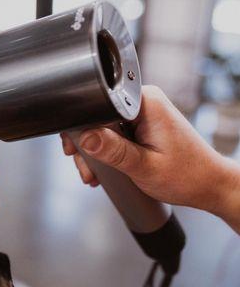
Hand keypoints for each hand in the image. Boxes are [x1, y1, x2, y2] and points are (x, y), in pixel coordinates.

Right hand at [60, 85, 239, 227]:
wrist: (210, 186)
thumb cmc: (188, 177)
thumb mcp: (145, 167)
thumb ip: (113, 151)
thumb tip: (84, 136)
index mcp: (145, 102)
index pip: (98, 105)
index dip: (82, 128)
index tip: (77, 151)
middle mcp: (143, 101)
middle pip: (96, 116)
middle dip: (87, 146)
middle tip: (88, 170)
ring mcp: (143, 111)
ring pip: (102, 126)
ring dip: (95, 151)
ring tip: (97, 174)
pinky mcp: (142, 122)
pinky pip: (114, 131)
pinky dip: (107, 150)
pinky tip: (107, 167)